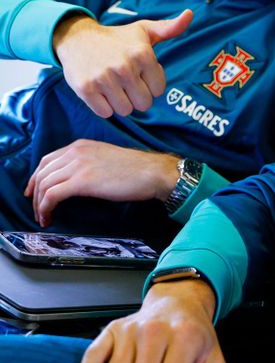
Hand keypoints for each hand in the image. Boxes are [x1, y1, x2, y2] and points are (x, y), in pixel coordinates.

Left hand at [24, 139, 180, 226]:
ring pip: (44, 185)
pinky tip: (49, 217)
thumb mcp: (105, 157)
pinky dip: (46, 208)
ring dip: (39, 204)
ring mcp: (78, 165)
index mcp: (81, 145)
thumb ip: (88, 162)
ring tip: (44, 217)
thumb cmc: (136, 169)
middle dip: (34, 193)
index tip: (34, 192)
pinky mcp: (81, 181)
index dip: (36, 177)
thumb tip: (76, 179)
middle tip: (37, 209)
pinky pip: (52, 195)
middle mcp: (76, 152)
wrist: (151, 172)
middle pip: (42, 172)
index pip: (47, 160)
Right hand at [53, 9, 192, 117]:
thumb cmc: (117, 38)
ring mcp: (104, 78)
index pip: (159, 90)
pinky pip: (105, 113)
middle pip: (144, 103)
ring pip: (125, 110)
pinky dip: (104, 107)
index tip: (140, 74)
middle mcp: (124, 66)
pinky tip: (101, 92)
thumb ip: (170, 28)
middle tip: (127, 83)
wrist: (76, 38)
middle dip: (137, 96)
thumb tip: (190, 14)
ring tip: (114, 87)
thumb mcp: (144, 30)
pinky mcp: (85, 88)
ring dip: (121, 103)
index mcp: (143, 54)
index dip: (150, 84)